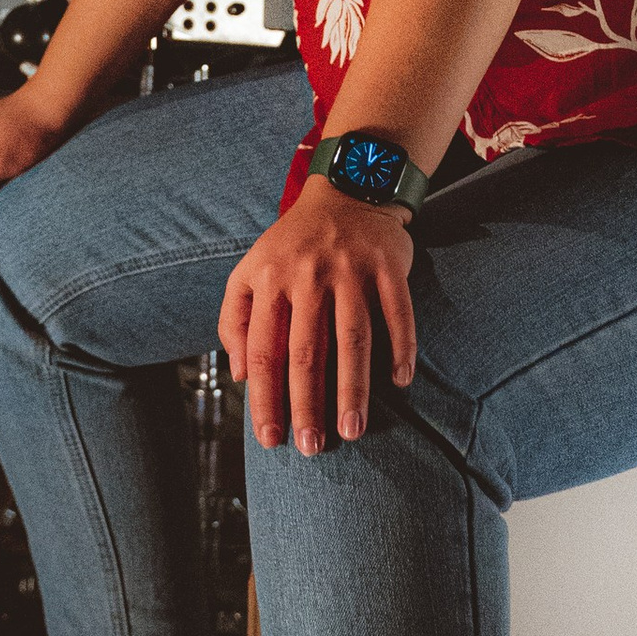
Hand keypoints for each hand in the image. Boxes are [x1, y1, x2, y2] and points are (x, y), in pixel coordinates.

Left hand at [218, 176, 418, 453]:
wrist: (346, 189)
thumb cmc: (292, 244)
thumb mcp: (249, 270)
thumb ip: (234, 320)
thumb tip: (239, 375)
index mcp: (269, 279)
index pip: (263, 350)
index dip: (265, 399)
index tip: (271, 439)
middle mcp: (308, 275)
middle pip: (307, 351)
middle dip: (308, 404)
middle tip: (312, 446)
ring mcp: (351, 268)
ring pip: (353, 337)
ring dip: (353, 388)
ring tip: (353, 430)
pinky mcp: (388, 264)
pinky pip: (398, 312)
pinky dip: (401, 347)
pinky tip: (400, 381)